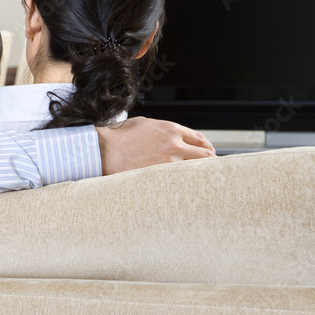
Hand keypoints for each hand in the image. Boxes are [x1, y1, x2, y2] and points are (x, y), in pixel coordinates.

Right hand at [95, 117, 215, 174]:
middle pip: (206, 154)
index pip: (199, 139)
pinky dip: (188, 185)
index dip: (206, 147)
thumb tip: (167, 137)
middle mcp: (174, 145)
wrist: (103, 151)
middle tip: (211, 170)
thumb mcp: (143, 124)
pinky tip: (189, 190)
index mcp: (170, 130)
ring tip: (204, 183)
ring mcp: (170, 162)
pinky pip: (183, 182)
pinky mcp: (162, 177)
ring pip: (198, 169)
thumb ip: (160, 130)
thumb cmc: (118, 138)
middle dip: (211, 161)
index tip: (207, 153)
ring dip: (203, 175)